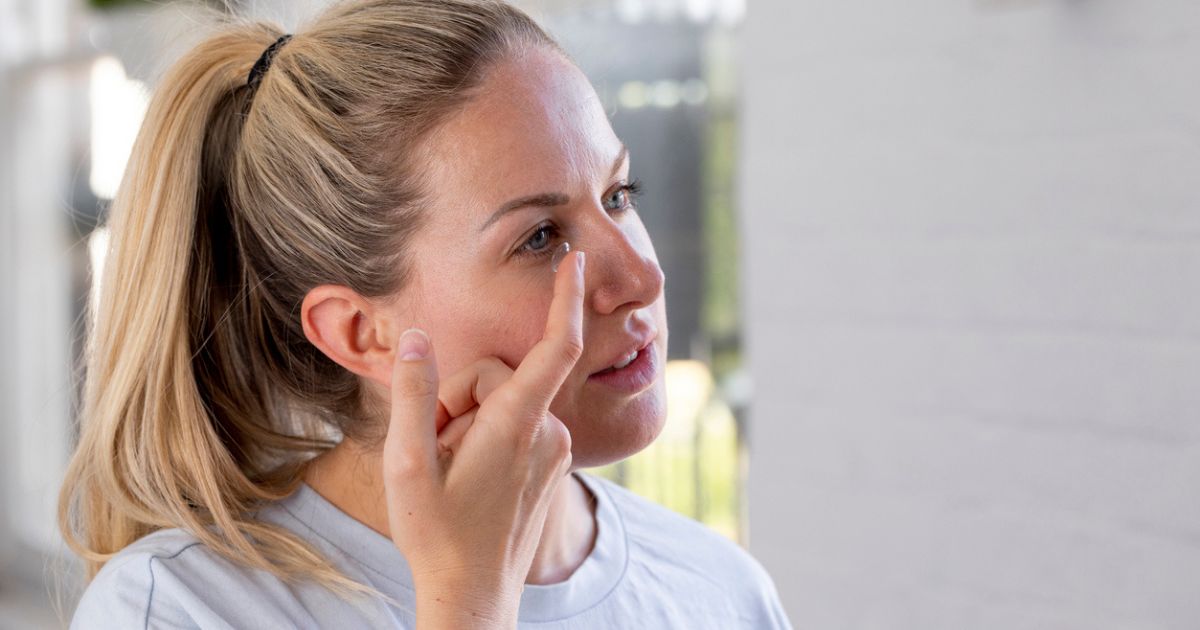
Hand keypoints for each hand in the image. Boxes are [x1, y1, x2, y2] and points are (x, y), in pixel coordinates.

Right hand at [382, 250, 585, 626]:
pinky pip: (518, 423)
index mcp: (516, 424)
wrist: (474, 595)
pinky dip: (490, 435)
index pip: (556, 348)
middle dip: (458, 397)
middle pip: (499, 376)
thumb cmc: (436, 535)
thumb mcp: (406, 464)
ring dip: (471, 421)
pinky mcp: (553, 462)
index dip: (565, 300)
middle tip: (435, 446)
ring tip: (453, 467)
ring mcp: (554, 450)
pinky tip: (471, 473)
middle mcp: (547, 432)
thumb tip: (415, 336)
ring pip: (506, 400)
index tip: (574, 261)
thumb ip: (412, 394)